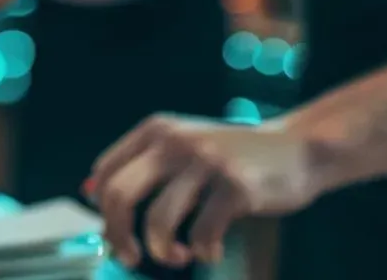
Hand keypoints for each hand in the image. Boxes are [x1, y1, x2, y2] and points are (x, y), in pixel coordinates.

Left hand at [89, 114, 320, 268]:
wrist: (296, 149)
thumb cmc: (232, 158)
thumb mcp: (183, 148)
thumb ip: (143, 166)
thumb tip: (90, 192)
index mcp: (156, 130)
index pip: (105, 174)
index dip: (103, 213)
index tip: (116, 235)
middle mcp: (175, 141)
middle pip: (120, 196)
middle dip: (117, 236)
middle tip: (131, 258)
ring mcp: (206, 162)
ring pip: (158, 221)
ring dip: (162, 252)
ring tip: (178, 257)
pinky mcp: (235, 186)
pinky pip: (203, 233)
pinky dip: (203, 251)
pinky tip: (211, 249)